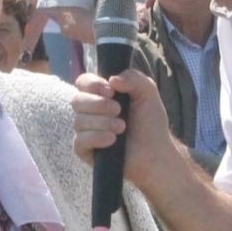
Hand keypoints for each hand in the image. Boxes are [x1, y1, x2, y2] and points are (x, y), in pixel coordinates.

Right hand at [71, 69, 176, 189]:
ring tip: (122, 128)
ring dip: (103, 122)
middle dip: (98, 104)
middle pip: (77, 100)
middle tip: (119, 111)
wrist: (155, 152)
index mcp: (100, 94)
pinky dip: (96, 137)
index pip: (83, 82)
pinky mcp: (84, 150)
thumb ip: (134, 77)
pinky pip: (80, 141)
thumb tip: (112, 79)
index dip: (92, 84)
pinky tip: (112, 139)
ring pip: (79, 121)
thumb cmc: (150, 122)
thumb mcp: (147, 92)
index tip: (111, 91)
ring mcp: (85, 131)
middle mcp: (89, 111)